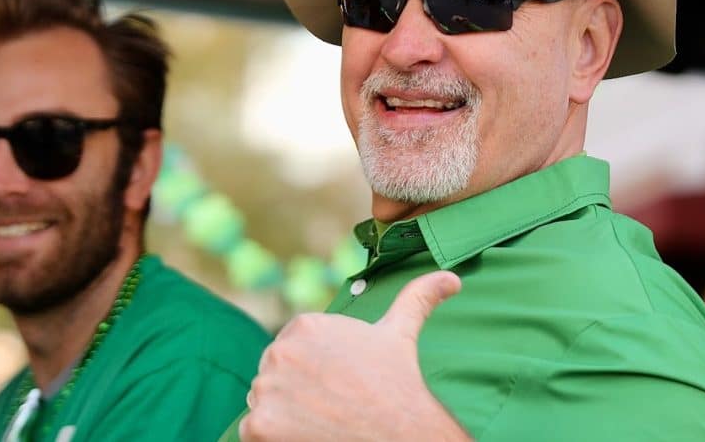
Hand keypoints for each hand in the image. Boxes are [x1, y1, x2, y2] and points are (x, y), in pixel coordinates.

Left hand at [239, 270, 470, 441]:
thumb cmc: (398, 388)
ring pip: (265, 403)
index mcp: (304, 326)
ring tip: (321, 422)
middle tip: (331, 407)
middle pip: (275, 375)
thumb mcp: (401, 334)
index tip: (339, 385)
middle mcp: (279, 351)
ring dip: (284, 415)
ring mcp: (266, 389)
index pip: (292, 351)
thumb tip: (451, 278)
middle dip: (297, 391)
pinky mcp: (258, 425)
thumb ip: (417, 297)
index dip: (314, 372)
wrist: (400, 438)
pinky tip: (306, 437)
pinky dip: (273, 439)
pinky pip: (253, 432)